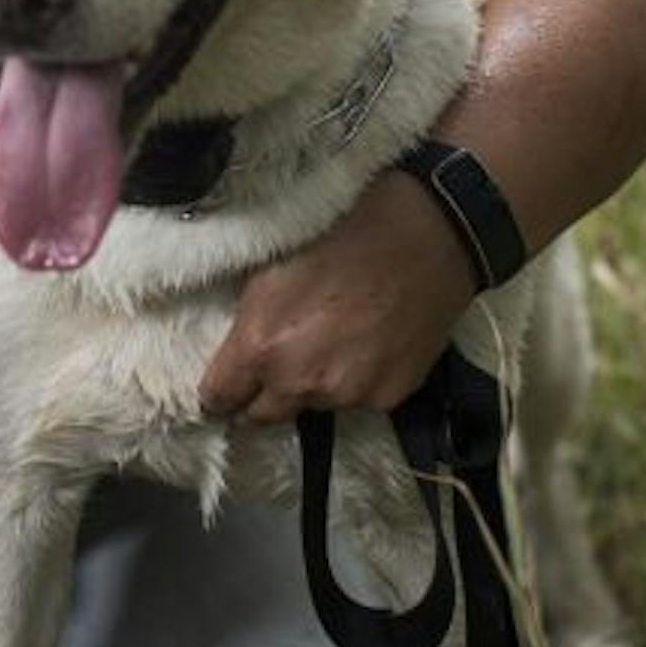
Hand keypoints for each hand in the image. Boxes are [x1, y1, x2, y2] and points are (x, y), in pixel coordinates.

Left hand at [199, 172, 479, 422]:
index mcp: (260, 346)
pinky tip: (370, 342)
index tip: (229, 381)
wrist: (427, 234)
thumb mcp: (272, 263)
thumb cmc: (345, 231)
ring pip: (314, 405)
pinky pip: (358, 399)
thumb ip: (249, 320)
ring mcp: (347, 395)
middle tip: (281, 359)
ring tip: (335, 340)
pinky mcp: (388, 398)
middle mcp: (299, 382)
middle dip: (265, 393)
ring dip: (314, 385)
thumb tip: (236, 349)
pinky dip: (357, 380)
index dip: (221, 389)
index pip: (218, 398)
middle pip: (263, 415)